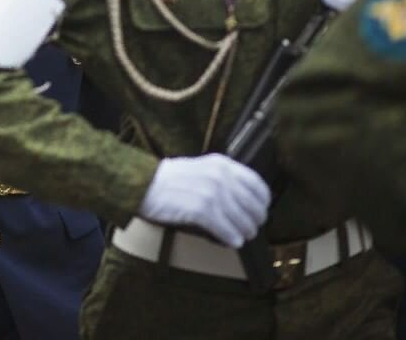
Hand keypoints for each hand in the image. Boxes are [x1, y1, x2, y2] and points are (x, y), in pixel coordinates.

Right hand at [138, 154, 270, 248]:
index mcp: (221, 164)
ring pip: (242, 220)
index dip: (263, 202)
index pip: (257, 185)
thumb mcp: (200, 169)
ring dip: (244, 232)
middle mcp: (219, 176)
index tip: (260, 211)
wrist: (142, 184)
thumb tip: (244, 201)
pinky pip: (226, 229)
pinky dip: (231, 238)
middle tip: (251, 229)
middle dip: (255, 221)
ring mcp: (210, 193)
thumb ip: (223, 179)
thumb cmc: (169, 180)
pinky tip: (231, 241)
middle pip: (253, 206)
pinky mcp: (200, 210)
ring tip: (241, 237)